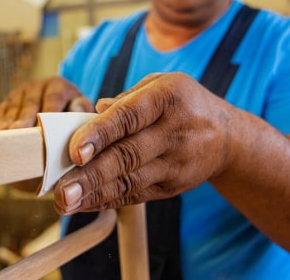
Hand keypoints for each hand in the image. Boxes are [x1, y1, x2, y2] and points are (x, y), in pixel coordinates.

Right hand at [0, 76, 93, 128]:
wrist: (59, 100)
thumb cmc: (72, 110)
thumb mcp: (81, 106)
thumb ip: (81, 108)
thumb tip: (76, 110)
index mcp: (58, 85)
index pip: (53, 99)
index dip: (48, 113)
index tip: (43, 128)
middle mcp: (38, 85)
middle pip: (31, 103)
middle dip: (24, 119)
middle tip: (19, 133)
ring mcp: (21, 91)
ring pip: (14, 106)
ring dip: (9, 121)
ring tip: (5, 135)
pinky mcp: (9, 99)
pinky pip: (3, 109)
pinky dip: (0, 121)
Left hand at [53, 72, 234, 213]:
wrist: (228, 138)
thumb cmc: (182, 104)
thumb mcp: (160, 85)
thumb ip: (125, 99)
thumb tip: (92, 111)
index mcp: (167, 98)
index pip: (129, 116)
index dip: (100, 134)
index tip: (75, 151)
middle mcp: (173, 132)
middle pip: (128, 155)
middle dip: (91, 175)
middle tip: (62, 189)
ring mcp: (174, 163)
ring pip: (130, 181)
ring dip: (94, 194)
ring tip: (65, 202)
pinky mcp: (171, 187)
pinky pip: (135, 195)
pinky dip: (106, 200)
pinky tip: (83, 204)